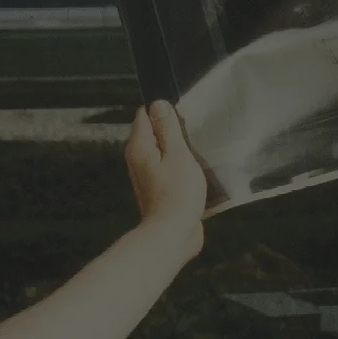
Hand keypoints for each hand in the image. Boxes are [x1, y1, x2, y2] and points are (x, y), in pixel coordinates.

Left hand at [124, 100, 206, 261]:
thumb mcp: (177, 154)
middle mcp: (138, 159)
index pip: (145, 114)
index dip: (164, 110)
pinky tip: (197, 170)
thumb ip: (168, 128)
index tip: (184, 117)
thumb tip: (158, 104)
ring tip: (198, 152)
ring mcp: (148, 176)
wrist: (173, 235)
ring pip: (164, 152)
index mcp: (139, 147)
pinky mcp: (160, 189)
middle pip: (154, 133)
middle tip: (195, 134)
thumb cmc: (177, 193)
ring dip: (180, 150)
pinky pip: (170, 169)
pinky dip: (181, 166)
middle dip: (174, 130)